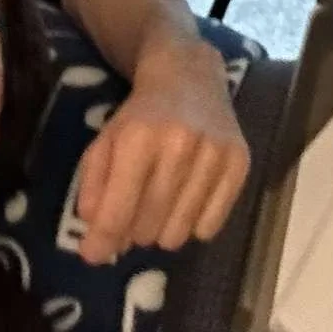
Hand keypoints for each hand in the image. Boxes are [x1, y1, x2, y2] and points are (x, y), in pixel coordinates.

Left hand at [74, 44, 250, 262]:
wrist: (190, 76)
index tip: (92, 255)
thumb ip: (93, 186)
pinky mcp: (240, 162)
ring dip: (162, 231)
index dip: (101, 241)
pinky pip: (211, 227)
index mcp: (138, 138)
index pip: (117, 211)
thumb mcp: (105, 141)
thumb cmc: (140, 115)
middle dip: (132, 232)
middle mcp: (179, 145)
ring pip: (179, 233)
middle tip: (133, 215)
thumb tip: (95, 236)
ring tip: (160, 206)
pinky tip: (187, 200)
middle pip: (148, 228)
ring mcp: (214, 154)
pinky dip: (194, 224)